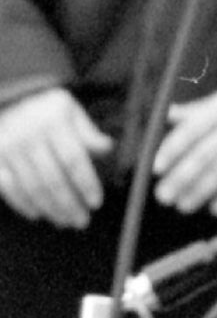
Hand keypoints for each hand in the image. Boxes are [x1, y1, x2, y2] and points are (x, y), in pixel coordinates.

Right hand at [0, 86, 111, 227]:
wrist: (9, 95)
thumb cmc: (46, 107)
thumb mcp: (71, 110)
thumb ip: (88, 132)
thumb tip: (106, 149)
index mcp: (54, 123)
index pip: (73, 160)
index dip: (86, 184)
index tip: (96, 203)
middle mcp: (30, 137)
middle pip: (52, 179)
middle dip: (68, 204)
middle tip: (81, 221)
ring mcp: (9, 150)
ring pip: (31, 188)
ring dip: (50, 209)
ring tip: (65, 221)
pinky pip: (8, 188)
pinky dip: (22, 204)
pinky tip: (38, 215)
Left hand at [154, 78, 216, 214]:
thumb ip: (200, 109)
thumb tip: (168, 115)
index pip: (194, 128)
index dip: (174, 148)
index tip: (157, 167)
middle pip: (206, 154)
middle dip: (182, 177)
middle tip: (163, 195)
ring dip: (200, 191)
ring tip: (183, 205)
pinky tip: (215, 209)